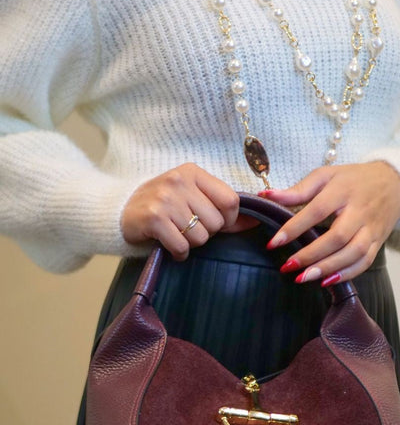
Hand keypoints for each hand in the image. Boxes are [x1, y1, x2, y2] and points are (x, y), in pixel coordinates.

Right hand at [121, 163, 255, 258]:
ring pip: (201, 237)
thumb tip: (255, 222)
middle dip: (206, 233)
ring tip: (176, 234)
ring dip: (191, 243)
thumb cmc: (162, 205)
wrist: (119, 211)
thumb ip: (222, 208)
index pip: (231, 200)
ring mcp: (165, 198)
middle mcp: (179, 181)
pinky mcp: (154, 218)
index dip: (229, 219)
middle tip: (187, 228)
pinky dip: (178, 253)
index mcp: (193, 172)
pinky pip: (182, 246)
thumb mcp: (191, 197)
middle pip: (217, 222)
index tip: (216, 223)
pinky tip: (168, 245)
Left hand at [259, 162, 399, 284]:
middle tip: (288, 266)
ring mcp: (371, 228)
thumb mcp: (326, 176)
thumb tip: (266, 196)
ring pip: (353, 252)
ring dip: (328, 268)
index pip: (317, 210)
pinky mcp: (379, 242)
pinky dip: (347, 274)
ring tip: (304, 277)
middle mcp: (359, 211)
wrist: (394, 183)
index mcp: (343, 191)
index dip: (295, 227)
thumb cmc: (354, 179)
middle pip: (338, 236)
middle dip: (311, 254)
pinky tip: (327, 281)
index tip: (274, 242)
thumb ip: (298, 190)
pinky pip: (365, 262)